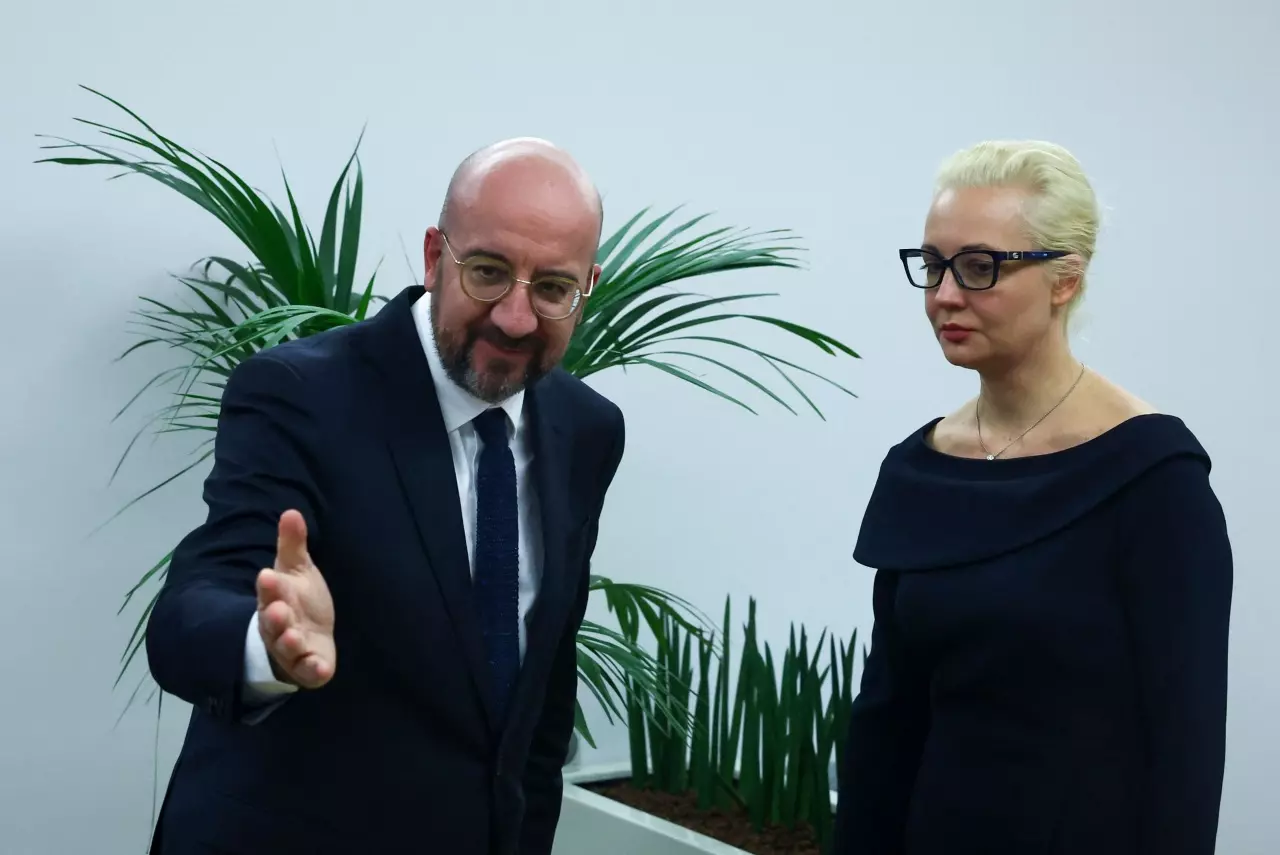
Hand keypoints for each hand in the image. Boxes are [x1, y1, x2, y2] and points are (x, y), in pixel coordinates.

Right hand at [255, 509, 335, 687]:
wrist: (303, 636)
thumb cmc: (297, 599)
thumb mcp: (296, 569)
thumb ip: (293, 544)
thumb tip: (291, 512)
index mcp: (275, 599)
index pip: (270, 591)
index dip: (269, 586)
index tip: (268, 575)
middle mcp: (279, 625)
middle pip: (272, 622)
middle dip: (274, 616)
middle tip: (276, 609)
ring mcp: (292, 649)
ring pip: (286, 648)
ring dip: (288, 643)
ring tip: (292, 637)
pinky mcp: (308, 668)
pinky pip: (308, 673)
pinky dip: (313, 671)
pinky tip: (320, 669)